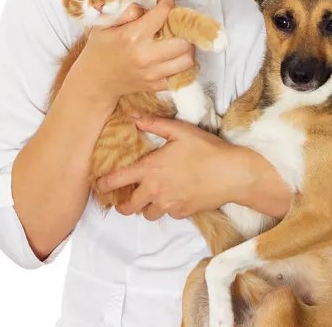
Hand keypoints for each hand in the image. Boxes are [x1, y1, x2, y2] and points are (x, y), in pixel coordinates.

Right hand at [61, 0, 195, 101]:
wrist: (95, 81)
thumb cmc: (100, 48)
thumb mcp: (104, 24)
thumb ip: (126, 11)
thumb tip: (146, 6)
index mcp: (133, 36)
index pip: (164, 13)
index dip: (167, 2)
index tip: (164, 1)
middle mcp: (146, 55)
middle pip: (183, 40)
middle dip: (183, 28)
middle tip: (176, 23)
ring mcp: (153, 73)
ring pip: (187, 60)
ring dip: (186, 48)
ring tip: (178, 40)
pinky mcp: (156, 85)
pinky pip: (180, 75)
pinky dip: (180, 65)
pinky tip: (172, 57)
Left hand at [95, 114, 252, 220]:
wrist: (232, 174)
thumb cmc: (207, 149)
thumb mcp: (181, 131)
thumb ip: (154, 124)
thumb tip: (133, 117)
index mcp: (150, 169)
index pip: (116, 181)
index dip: (103, 185)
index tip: (98, 186)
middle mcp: (155, 190)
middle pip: (128, 207)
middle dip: (124, 203)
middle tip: (126, 198)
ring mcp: (168, 204)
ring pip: (147, 214)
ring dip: (146, 207)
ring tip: (153, 196)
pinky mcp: (182, 213)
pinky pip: (167, 214)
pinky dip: (167, 207)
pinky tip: (176, 195)